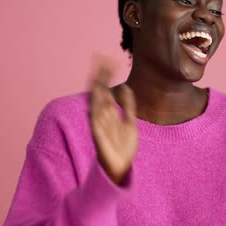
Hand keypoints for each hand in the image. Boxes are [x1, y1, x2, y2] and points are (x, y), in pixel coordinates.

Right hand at [89, 59, 137, 184]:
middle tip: (100, 58)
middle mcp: (103, 116)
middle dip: (100, 76)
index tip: (109, 60)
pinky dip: (96, 110)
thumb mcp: (129, 122)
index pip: (106, 89)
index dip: (107, 75)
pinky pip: (96, 121)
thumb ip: (128, 106)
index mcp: (110, 112)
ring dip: (97, 88)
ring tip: (98, 73)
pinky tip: (97, 99)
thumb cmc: (123, 147)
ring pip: (97, 102)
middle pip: (100, 91)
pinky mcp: (99, 137)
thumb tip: (126, 87)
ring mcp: (100, 125)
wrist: (121, 167)